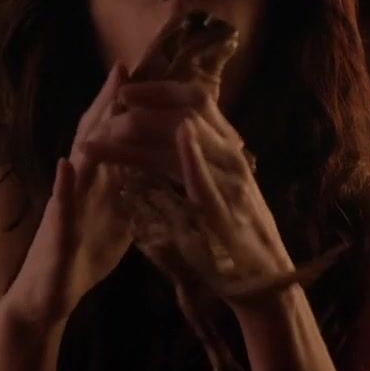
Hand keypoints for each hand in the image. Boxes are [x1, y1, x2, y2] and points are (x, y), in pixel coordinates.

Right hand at [0, 65, 132, 328]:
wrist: (45, 299)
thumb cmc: (80, 257)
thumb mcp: (117, 219)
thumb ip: (132, 191)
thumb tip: (158, 168)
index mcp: (95, 183)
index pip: (114, 137)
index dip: (129, 107)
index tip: (149, 75)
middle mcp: (76, 186)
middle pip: (93, 137)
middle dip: (108, 102)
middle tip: (123, 66)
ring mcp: (63, 207)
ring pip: (76, 163)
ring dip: (88, 133)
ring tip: (100, 102)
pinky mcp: (56, 235)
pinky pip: (61, 208)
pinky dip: (64, 186)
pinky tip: (67, 165)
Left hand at [82, 81, 296, 307]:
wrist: (262, 280)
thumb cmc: (230, 235)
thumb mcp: (209, 188)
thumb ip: (185, 161)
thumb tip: (156, 134)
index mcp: (225, 150)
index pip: (195, 100)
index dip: (159, 90)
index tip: (125, 91)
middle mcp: (230, 157)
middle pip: (189, 111)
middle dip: (144, 107)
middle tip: (110, 109)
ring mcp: (231, 182)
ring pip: (190, 139)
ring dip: (145, 131)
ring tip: (106, 135)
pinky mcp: (226, 211)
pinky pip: (209, 178)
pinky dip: (194, 156)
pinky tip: (180, 139)